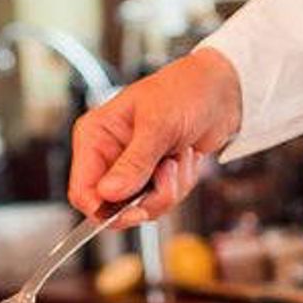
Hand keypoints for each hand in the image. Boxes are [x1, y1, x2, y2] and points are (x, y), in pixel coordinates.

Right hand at [67, 49, 242, 222]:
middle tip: (168, 173)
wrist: (221, 91)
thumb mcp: (158, 125)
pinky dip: (181, 183)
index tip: (133, 212)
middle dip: (149, 196)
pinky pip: (162, 200)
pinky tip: (186, 157)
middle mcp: (110, 154)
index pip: (82, 188)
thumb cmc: (185, 90)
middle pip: (114, 205)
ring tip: (179, 156)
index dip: (103, 208)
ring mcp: (132, 167)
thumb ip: (134, 162)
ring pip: (142, 206)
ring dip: (170, 188)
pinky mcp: (154, 176)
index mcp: (96, 136)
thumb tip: (108, 193)